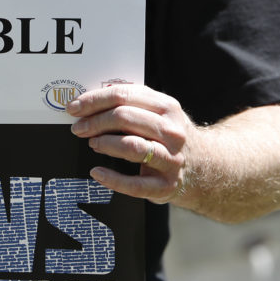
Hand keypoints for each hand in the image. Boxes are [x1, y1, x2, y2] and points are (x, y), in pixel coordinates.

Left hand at [67, 83, 190, 203]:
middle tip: (78, 128)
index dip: (94, 100)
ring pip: (132, 147)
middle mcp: (172, 131)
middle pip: (125, 117)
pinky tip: (97, 172)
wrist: (205, 167)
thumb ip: (133, 101)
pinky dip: (112, 179)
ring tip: (91, 143)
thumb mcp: (160, 112)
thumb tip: (94, 95)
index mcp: (167, 107)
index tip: (74, 107)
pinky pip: (135, 184)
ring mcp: (171, 159)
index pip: (124, 95)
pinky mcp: (166, 185)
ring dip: (105, 143)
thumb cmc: (170, 136)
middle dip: (95, 121)